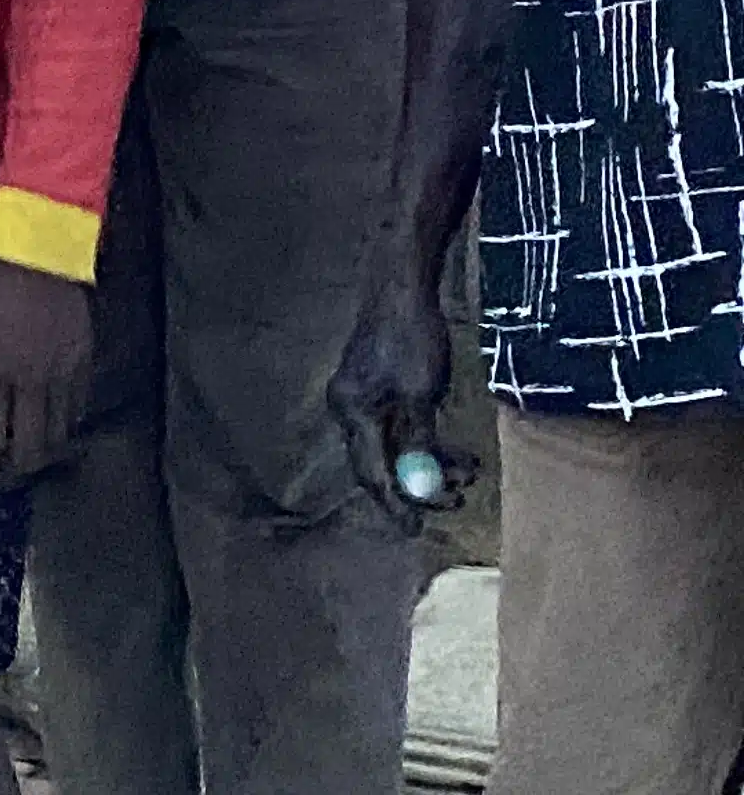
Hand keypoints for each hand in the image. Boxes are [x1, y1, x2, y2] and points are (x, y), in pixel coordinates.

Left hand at [0, 253, 94, 489]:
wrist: (35, 251)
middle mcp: (28, 383)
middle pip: (28, 450)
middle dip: (11, 474)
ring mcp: (61, 377)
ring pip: (56, 438)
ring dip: (38, 457)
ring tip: (21, 460)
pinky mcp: (84, 366)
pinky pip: (76, 413)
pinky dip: (61, 430)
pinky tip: (47, 431)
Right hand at [327, 261, 459, 510]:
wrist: (402, 291)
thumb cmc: (410, 339)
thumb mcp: (420, 395)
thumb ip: (418, 440)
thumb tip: (422, 485)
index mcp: (353, 412)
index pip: (371, 472)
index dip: (395, 503)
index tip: (416, 530)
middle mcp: (350, 410)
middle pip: (381, 464)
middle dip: (420, 486)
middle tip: (458, 501)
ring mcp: (363, 400)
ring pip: (396, 448)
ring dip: (431, 465)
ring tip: (470, 473)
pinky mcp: (379, 390)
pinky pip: (401, 429)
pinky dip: (428, 443)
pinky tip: (459, 452)